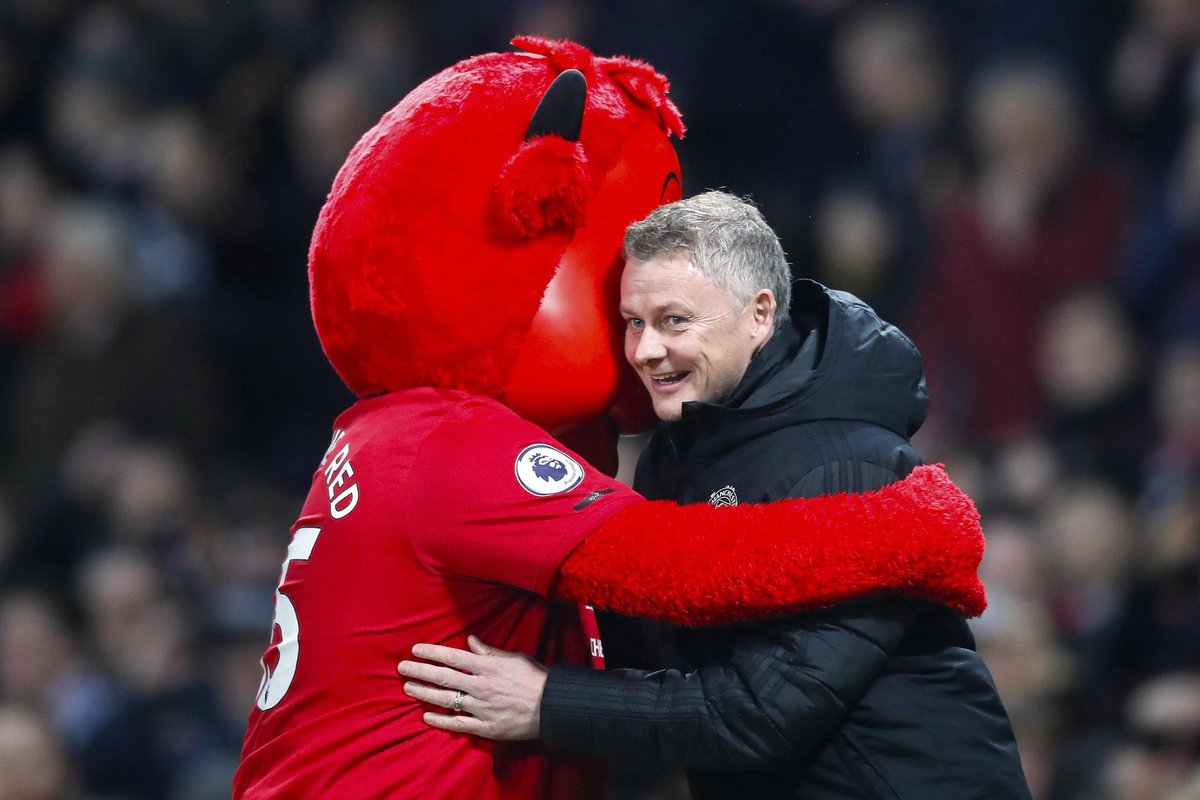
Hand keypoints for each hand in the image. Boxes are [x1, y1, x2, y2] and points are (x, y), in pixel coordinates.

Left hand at [398, 635, 547, 739]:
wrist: (552, 706)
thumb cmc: (535, 679)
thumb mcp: (514, 658)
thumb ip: (489, 651)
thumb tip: (470, 640)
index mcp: (487, 666)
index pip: (453, 657)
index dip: (432, 652)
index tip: (416, 649)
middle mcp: (480, 686)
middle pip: (443, 677)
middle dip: (420, 671)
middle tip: (402, 668)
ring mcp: (481, 707)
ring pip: (446, 699)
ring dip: (424, 693)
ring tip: (408, 688)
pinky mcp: (485, 726)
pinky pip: (458, 724)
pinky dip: (441, 720)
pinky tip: (426, 716)